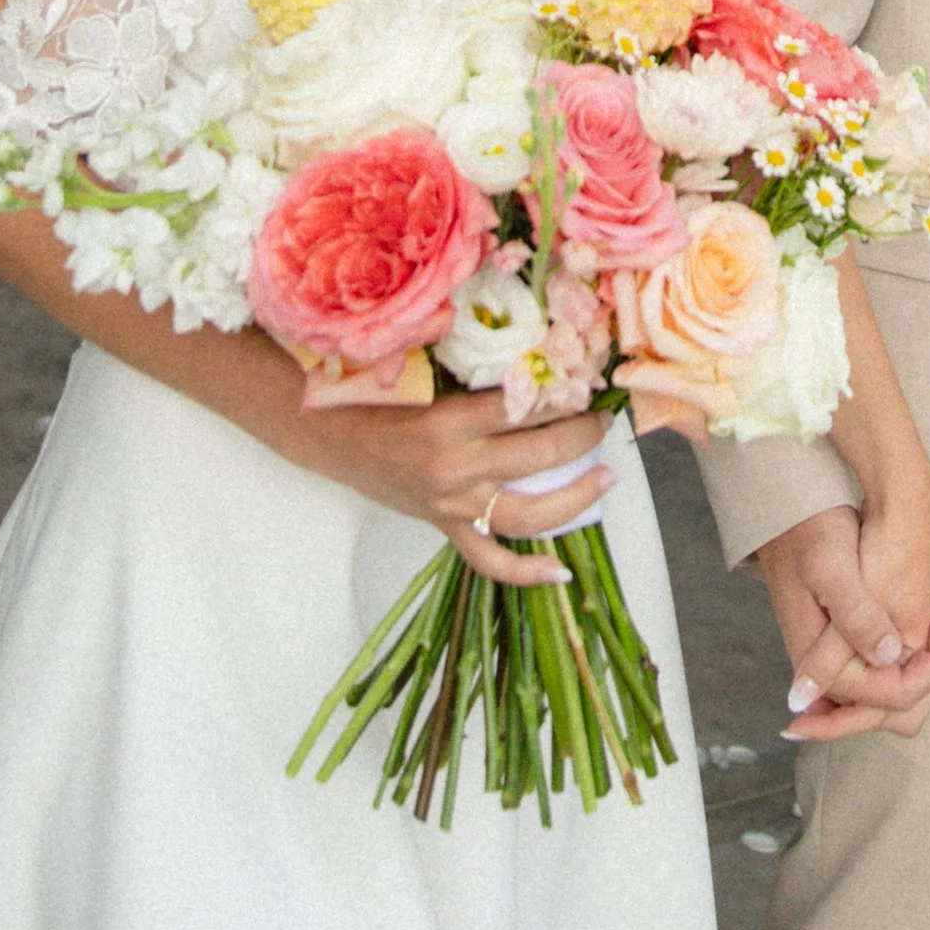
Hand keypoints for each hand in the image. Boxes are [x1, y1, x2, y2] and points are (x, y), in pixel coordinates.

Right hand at [284, 385, 611, 587]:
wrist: (325, 432)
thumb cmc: (372, 394)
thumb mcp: (424, 371)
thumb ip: (476, 372)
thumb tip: (535, 356)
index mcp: (449, 422)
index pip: (526, 408)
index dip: (566, 394)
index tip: (590, 380)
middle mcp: (455, 468)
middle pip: (539, 455)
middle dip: (582, 435)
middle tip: (603, 419)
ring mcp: (451, 505)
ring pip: (528, 514)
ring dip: (575, 497)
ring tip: (605, 478)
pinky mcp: (444, 526)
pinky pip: (490, 560)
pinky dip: (526, 572)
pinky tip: (559, 572)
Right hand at [757, 504, 929, 743]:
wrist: (785, 511)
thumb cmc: (809, 530)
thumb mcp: (830, 566)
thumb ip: (855, 616)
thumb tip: (887, 656)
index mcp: (820, 661)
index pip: (890, 699)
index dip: (929, 672)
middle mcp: (824, 675)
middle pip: (890, 713)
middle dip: (927, 681)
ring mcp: (831, 664)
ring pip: (887, 701)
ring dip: (919, 674)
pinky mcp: (838, 649)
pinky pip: (878, 679)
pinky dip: (906, 664)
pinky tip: (921, 631)